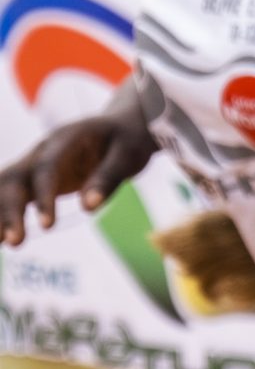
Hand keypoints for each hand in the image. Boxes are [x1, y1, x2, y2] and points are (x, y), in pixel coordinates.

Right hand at [1, 108, 155, 245]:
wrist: (121, 125)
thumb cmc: (127, 139)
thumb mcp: (128, 154)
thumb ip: (108, 177)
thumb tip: (88, 207)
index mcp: (65, 139)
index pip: (46, 168)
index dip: (44, 197)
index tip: (48, 227)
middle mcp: (42, 151)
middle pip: (14, 178)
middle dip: (10, 210)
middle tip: (15, 242)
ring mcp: (34, 164)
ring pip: (5, 187)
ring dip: (0, 213)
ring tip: (0, 243)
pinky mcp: (34, 179)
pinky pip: (10, 195)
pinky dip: (2, 213)